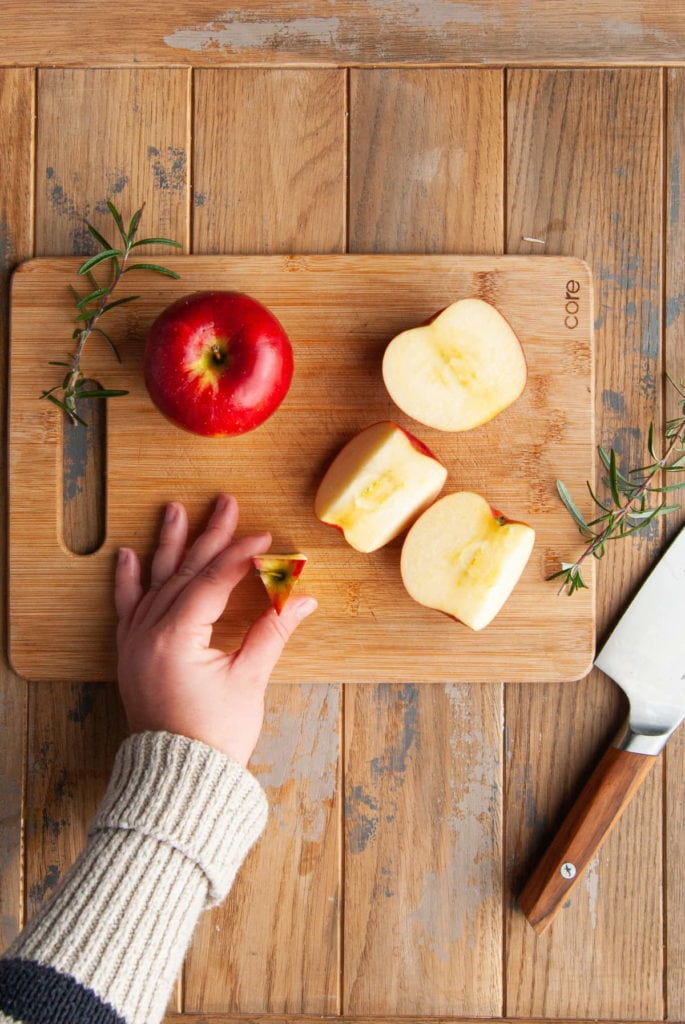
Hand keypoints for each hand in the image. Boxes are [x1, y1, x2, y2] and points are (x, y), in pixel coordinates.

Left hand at [114, 494, 316, 765]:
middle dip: (209, 537)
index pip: (213, 581)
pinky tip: (128, 556)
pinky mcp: (131, 654)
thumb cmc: (214, 736)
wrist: (179, 778)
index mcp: (177, 638)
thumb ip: (272, 631)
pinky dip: (128, 581)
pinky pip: (126, 608)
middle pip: (184, 573)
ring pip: (156, 582)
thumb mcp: (248, 680)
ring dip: (169, 546)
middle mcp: (149, 633)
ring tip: (176, 511)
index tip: (266, 539)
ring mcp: (136, 643)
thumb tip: (302, 596)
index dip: (241, 556)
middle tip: (225, 503)